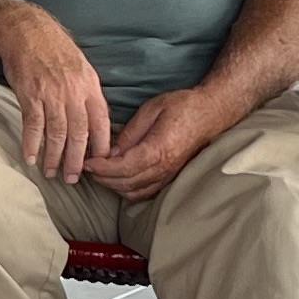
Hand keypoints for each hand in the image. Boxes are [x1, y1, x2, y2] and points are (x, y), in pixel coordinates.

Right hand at [0, 5, 112, 183]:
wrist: (26, 31)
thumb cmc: (54, 49)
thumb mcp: (81, 67)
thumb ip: (87, 93)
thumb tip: (94, 120)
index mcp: (90, 85)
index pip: (101, 122)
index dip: (100, 146)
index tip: (98, 163)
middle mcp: (73, 91)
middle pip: (79, 133)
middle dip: (76, 160)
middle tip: (73, 178)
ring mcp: (51, 93)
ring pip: (56, 133)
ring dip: (54, 156)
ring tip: (51, 172)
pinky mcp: (30, 94)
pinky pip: (33, 125)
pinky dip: (31, 144)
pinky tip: (30, 157)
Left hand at [86, 87, 236, 202]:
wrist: (211, 113)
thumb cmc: (183, 106)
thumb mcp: (152, 109)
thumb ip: (130, 132)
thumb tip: (112, 152)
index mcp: (158, 150)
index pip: (122, 168)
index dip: (101, 168)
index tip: (87, 162)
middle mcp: (164, 168)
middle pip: (125, 184)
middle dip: (103, 178)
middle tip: (88, 166)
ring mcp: (168, 176)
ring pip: (133, 192)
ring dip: (113, 185)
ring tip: (100, 172)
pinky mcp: (170, 178)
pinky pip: (144, 193)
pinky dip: (127, 190)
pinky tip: (118, 178)